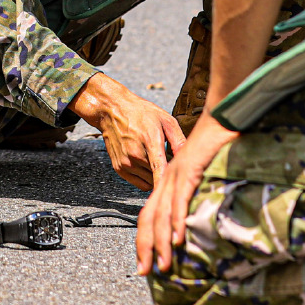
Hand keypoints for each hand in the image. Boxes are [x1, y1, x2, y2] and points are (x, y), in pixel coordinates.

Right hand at [69, 73, 183, 190]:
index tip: (175, 195)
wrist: (112, 110)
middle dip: (166, 173)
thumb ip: (179, 140)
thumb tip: (191, 158)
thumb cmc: (142, 113)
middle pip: (158, 177)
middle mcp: (135, 154)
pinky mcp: (119, 168)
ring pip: (149, 182)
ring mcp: (125, 162)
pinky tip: (146, 163)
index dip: (167, 184)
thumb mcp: (165, 120)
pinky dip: (145, 177)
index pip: (160, 169)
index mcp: (150, 140)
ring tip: (155, 159)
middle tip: (168, 161)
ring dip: (155, 176)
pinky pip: (139, 183)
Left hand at [135, 113, 236, 274]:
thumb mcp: (202, 175)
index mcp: (167, 182)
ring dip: (161, 242)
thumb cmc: (215, 146)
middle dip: (146, 247)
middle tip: (146, 272)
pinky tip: (177, 238)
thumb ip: (197, 195)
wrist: (220, 116)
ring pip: (162, 213)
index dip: (144, 239)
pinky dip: (177, 220)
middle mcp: (166, 179)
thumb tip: (198, 223)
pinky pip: (180, 199)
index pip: (149, 214)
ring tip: (163, 265)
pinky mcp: (189, 169)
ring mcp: (176, 174)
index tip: (145, 263)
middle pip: (149, 217)